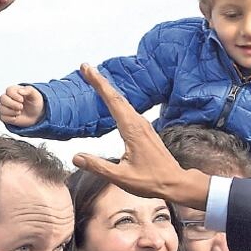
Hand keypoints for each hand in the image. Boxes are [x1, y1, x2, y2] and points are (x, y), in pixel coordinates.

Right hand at [0, 85, 44, 126]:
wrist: (37, 114)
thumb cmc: (35, 103)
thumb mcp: (36, 95)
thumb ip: (29, 90)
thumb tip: (20, 90)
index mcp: (14, 91)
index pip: (9, 90)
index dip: (14, 95)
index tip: (22, 100)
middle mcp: (8, 98)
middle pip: (2, 99)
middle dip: (12, 104)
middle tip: (21, 107)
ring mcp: (6, 107)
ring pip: (0, 108)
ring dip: (10, 111)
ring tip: (19, 112)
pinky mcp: (6, 116)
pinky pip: (2, 117)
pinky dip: (9, 118)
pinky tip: (16, 117)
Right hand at [71, 64, 210, 208]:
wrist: (175, 182)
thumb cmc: (151, 181)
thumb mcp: (121, 177)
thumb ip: (98, 166)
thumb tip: (76, 157)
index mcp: (132, 130)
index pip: (112, 100)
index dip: (98, 83)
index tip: (87, 68)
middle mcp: (138, 123)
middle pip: (117, 96)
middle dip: (101, 81)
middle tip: (86, 68)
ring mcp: (143, 126)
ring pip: (123, 102)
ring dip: (109, 89)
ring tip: (95, 80)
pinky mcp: (145, 130)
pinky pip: (128, 110)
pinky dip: (117, 101)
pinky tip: (113, 101)